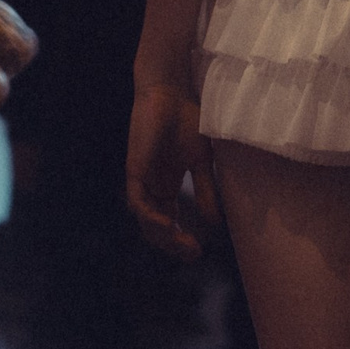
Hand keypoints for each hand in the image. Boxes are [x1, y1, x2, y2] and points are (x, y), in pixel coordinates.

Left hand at [127, 80, 216, 260]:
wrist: (172, 93)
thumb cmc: (187, 120)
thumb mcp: (202, 162)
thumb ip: (206, 191)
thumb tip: (214, 223)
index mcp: (166, 186)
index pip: (169, 222)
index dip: (181, 240)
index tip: (199, 253)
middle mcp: (152, 187)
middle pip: (156, 227)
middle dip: (173, 245)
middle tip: (192, 254)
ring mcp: (142, 180)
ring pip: (145, 220)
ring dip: (163, 237)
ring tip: (183, 244)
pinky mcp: (135, 171)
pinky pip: (138, 203)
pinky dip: (151, 218)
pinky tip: (168, 225)